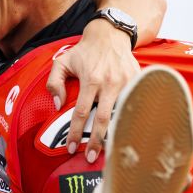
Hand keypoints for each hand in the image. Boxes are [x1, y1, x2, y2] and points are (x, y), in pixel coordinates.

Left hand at [46, 20, 138, 161]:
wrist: (111, 34)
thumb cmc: (85, 51)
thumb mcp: (62, 61)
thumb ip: (54, 83)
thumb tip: (58, 106)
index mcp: (91, 79)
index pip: (81, 112)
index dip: (76, 132)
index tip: (71, 147)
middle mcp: (110, 83)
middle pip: (104, 119)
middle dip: (97, 141)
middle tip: (91, 158)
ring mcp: (126, 82)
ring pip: (122, 114)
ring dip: (115, 134)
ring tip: (110, 152)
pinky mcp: (137, 81)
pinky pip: (133, 105)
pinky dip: (129, 120)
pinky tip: (125, 134)